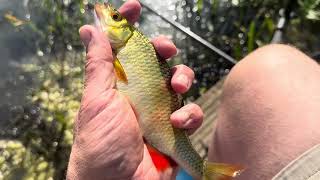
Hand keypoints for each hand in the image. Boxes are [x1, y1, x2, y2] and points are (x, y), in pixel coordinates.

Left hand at [67, 0, 202, 178]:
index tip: (134, 7)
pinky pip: (191, 113)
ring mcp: (159, 112)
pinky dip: (189, 116)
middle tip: (167, 49)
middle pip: (158, 61)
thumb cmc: (100, 144)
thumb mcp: (98, 100)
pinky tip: (177, 125)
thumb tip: (89, 29)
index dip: (129, 26)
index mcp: (119, 84)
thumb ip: (99, 64)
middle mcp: (139, 95)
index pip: (124, 48)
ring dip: (183, 80)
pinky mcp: (175, 131)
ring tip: (178, 89)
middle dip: (165, 51)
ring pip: (179, 83)